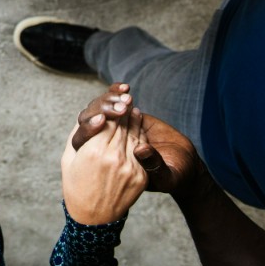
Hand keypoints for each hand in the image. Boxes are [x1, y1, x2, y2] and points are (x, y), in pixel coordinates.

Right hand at [61, 109, 147, 223]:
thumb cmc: (75, 186)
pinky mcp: (139, 177)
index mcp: (94, 151)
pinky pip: (141, 151)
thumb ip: (80, 135)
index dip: (112, 109)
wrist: (93, 218)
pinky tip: (139, 129)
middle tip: (127, 96)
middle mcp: (113, 157)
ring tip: (133, 108)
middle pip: (122, 126)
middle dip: (124, 110)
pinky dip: (141, 138)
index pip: (108, 121)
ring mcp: (129, 167)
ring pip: (134, 136)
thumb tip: (92, 115)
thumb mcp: (69, 158)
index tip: (116, 98)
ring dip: (134, 120)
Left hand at [70, 84, 203, 195]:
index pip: (83, 141)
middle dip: (103, 110)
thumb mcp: (165, 177)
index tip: (102, 120)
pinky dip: (116, 92)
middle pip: (89, 120)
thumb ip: (152, 164)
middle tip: (122, 107)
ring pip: (100, 107)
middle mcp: (100, 143)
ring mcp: (111, 126)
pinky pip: (112, 100)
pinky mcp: (122, 114)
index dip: (90, 129)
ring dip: (111, 99)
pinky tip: (124, 88)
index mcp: (102, 163)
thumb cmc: (173, 176)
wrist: (181, 162)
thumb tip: (140, 150)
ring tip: (126, 98)